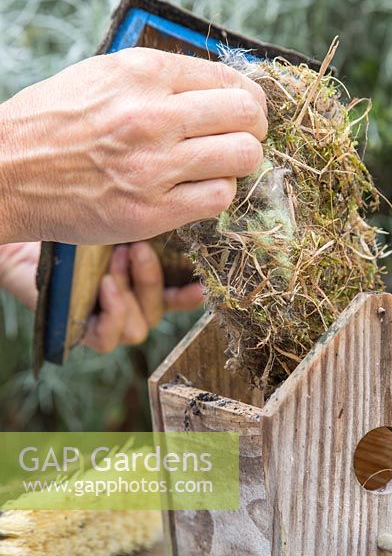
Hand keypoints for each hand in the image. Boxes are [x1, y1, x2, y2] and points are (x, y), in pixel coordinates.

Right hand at [0, 48, 266, 243]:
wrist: (6, 171)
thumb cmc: (53, 122)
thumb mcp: (102, 75)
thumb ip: (160, 79)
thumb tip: (215, 87)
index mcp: (143, 72)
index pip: (231, 80)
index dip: (248, 100)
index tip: (245, 112)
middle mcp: (153, 115)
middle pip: (247, 117)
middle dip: (252, 129)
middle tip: (241, 139)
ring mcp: (154, 165)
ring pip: (243, 158)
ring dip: (239, 164)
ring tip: (218, 167)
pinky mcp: (151, 210)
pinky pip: (219, 198)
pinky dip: (217, 195)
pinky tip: (198, 191)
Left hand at [0, 241, 202, 351]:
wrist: (24, 240)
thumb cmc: (70, 229)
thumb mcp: (114, 227)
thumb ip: (144, 230)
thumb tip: (179, 216)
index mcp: (141, 285)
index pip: (176, 297)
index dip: (191, 296)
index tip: (202, 286)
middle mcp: (128, 307)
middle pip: (158, 310)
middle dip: (151, 278)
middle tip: (138, 248)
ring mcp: (107, 322)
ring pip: (138, 328)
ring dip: (131, 292)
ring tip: (114, 260)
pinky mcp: (83, 332)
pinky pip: (109, 338)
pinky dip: (114, 312)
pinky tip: (106, 285)